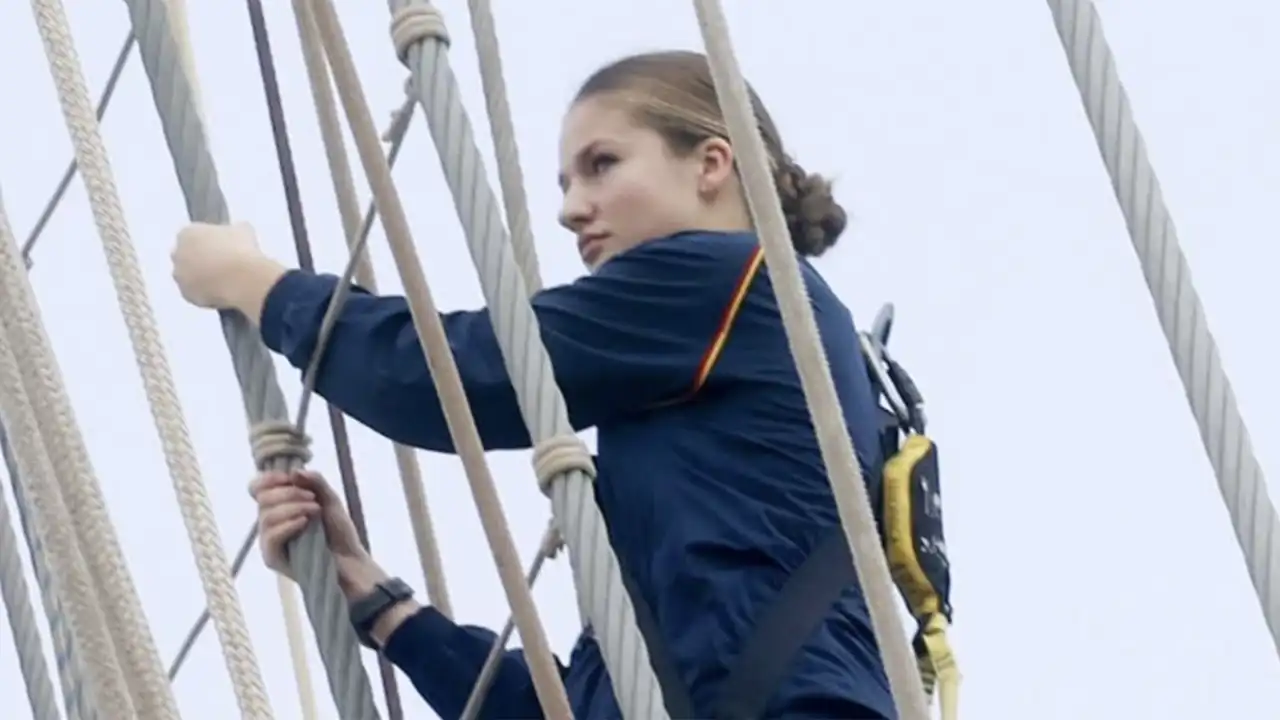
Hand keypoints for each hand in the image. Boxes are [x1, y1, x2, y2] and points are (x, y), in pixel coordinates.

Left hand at [172, 221, 284, 315]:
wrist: (243, 279)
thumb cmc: (241, 249)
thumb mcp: (242, 230)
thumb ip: (231, 230)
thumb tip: (235, 234)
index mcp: (187, 233)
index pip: (192, 234)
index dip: (207, 241)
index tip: (221, 246)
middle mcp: (178, 254)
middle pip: (185, 256)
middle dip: (199, 259)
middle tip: (220, 263)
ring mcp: (180, 276)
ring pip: (188, 276)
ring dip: (200, 277)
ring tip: (224, 280)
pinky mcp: (187, 295)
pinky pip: (196, 293)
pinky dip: (206, 293)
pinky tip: (223, 293)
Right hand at [250, 470, 380, 595]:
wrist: (350, 560)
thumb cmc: (338, 531)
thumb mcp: (330, 499)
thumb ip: (315, 482)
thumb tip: (293, 472)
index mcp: (278, 506)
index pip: (257, 488)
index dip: (269, 479)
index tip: (288, 478)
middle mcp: (269, 523)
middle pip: (262, 499)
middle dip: (289, 493)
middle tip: (313, 499)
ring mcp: (269, 541)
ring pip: (266, 516)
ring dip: (293, 507)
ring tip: (315, 510)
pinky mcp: (273, 558)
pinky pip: (271, 537)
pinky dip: (288, 525)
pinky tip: (304, 522)